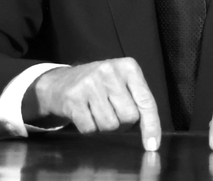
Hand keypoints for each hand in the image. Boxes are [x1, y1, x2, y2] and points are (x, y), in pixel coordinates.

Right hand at [25, 58, 160, 150]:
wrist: (59, 82)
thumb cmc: (98, 87)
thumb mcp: (122, 85)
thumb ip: (138, 103)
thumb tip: (151, 138)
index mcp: (128, 67)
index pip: (146, 101)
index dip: (151, 126)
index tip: (153, 145)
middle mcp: (110, 71)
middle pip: (129, 117)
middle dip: (123, 123)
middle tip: (112, 113)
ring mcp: (90, 83)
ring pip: (110, 125)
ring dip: (104, 127)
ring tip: (96, 112)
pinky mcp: (73, 98)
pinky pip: (90, 129)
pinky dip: (89, 129)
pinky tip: (84, 114)